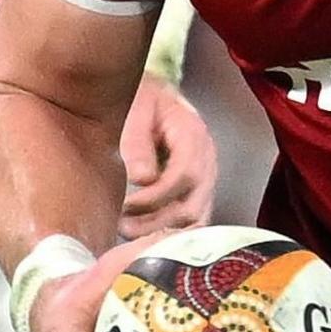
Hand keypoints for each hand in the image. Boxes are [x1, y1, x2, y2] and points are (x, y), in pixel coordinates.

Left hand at [117, 75, 217, 238]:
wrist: (156, 96)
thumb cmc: (144, 101)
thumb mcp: (137, 110)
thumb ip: (138, 142)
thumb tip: (141, 179)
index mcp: (194, 135)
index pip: (186, 175)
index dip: (157, 197)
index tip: (127, 206)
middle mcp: (208, 159)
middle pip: (194, 204)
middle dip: (157, 221)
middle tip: (122, 226)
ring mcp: (207, 177)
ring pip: (196, 218)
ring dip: (163, 231)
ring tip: (129, 233)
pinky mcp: (199, 191)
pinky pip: (194, 220)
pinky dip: (173, 232)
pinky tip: (147, 235)